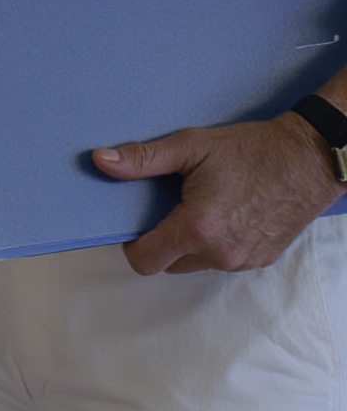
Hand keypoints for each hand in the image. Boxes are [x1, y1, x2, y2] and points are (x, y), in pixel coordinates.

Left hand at [94, 115, 342, 273]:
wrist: (309, 158)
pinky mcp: (261, 259)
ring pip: (196, 263)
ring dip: (187, 243)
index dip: (131, 245)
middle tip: (164, 207)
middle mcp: (220, 253)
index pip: (146, 261)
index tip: (130, 225)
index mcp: (198, 228)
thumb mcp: (190, 146)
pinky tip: (221, 213)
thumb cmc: (251, 150)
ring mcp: (243, 260)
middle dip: (160, 241)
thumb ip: (143, 159)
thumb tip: (101, 162)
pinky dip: (213, 244)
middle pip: (169, 264)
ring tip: (194, 206)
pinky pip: (222, 260)